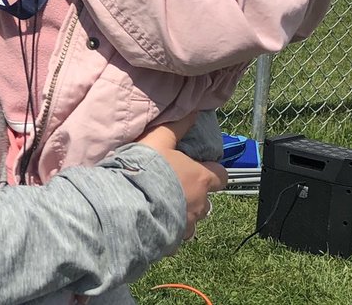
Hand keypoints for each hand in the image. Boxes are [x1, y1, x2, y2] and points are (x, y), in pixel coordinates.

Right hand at [139, 115, 226, 239]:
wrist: (129, 205)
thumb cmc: (148, 169)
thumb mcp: (158, 140)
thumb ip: (176, 126)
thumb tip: (194, 109)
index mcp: (201, 179)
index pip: (221, 176)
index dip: (213, 171)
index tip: (200, 167)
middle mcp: (201, 204)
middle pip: (207, 200)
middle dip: (195, 194)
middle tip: (174, 186)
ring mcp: (189, 225)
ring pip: (192, 219)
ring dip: (183, 213)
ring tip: (162, 205)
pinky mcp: (174, 241)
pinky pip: (175, 236)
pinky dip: (169, 229)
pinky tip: (153, 221)